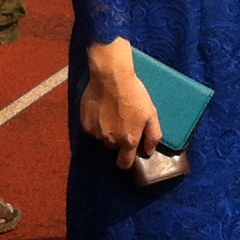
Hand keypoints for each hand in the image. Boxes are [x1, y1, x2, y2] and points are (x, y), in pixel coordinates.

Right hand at [81, 39, 161, 174]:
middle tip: (122, 120)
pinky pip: (92, 128)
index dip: (126, 161)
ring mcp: (97, 132)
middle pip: (114, 147)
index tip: (127, 155)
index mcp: (129, 140)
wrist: (111, 77)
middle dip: (118, 138)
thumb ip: (153, 135)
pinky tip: (102, 108)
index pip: (125, 163)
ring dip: (107, 129)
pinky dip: (96, 122)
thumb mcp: (151, 113)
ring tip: (112, 111)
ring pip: (103, 137)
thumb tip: (150, 151)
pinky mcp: (86, 123)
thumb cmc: (134, 94)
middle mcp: (111, 140)